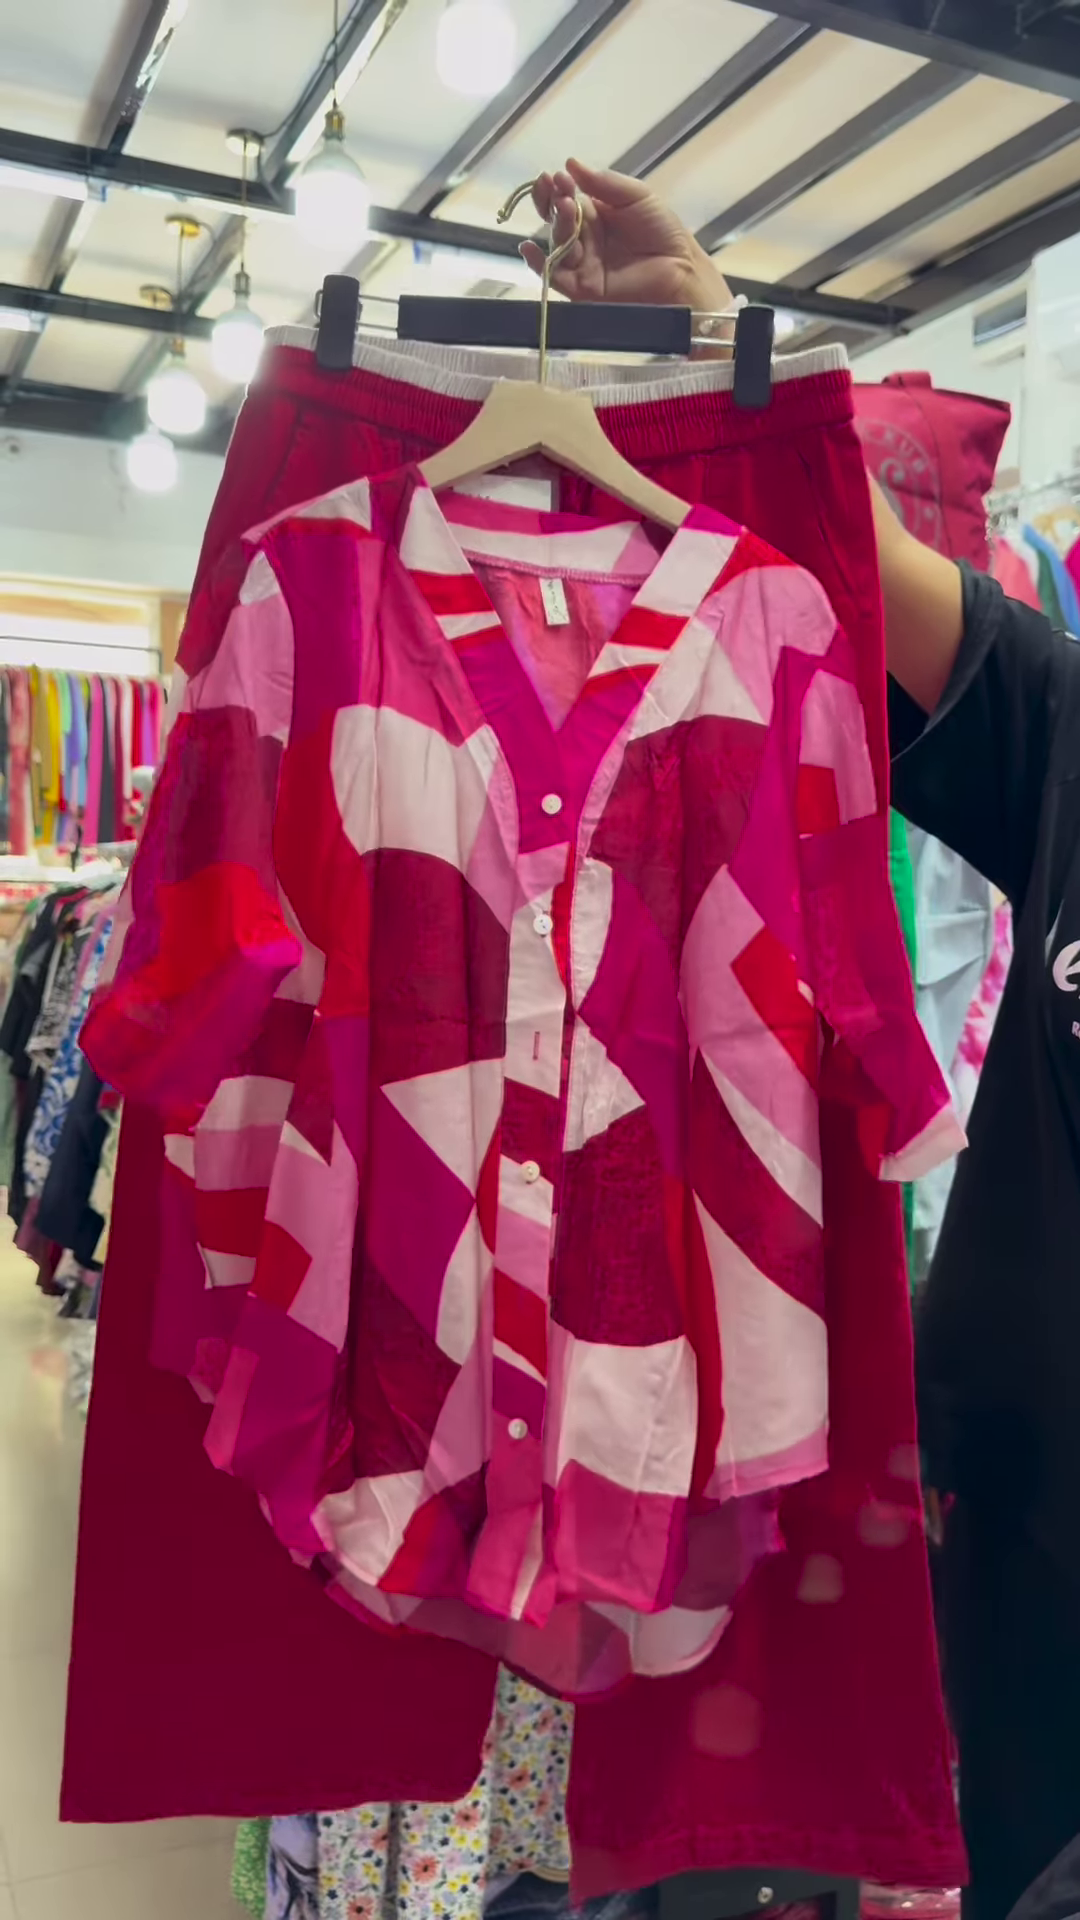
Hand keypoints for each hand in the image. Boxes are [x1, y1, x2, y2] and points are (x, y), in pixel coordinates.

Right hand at [520, 158, 730, 313]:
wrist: (680, 270)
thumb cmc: (663, 232)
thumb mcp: (637, 196)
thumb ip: (604, 182)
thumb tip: (571, 164)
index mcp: (596, 215)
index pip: (566, 198)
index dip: (557, 187)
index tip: (554, 175)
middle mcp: (585, 238)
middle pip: (556, 219)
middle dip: (551, 202)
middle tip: (555, 188)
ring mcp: (582, 263)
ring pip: (557, 243)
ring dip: (556, 224)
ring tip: (566, 208)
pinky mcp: (582, 288)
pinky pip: (555, 276)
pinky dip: (538, 264)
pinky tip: (528, 249)